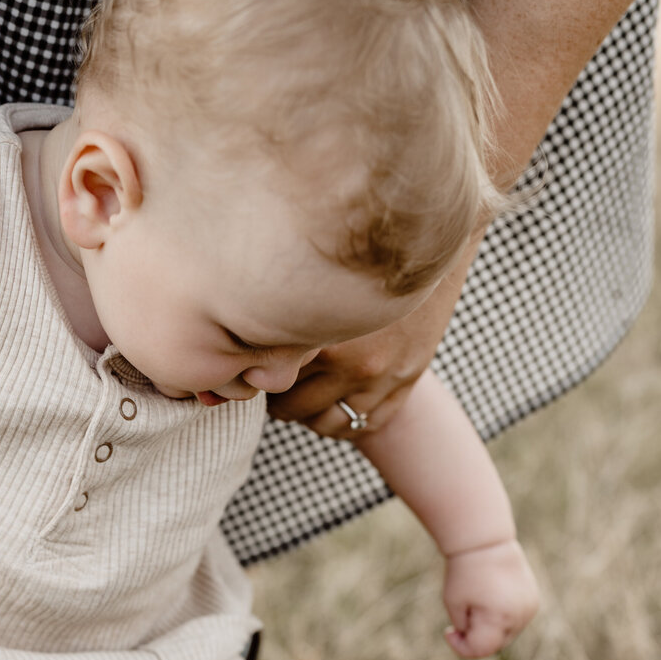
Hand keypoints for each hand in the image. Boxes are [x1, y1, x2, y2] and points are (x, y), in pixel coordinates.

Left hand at [266, 246, 475, 439]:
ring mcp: (384, 377)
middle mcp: (355, 364)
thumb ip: (280, 313)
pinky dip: (344, 424)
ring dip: (309, 416)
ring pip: (329, 424)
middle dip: (278, 399)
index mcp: (323, 339)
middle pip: (295, 408)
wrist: (424, 235)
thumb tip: (236, 340)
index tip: (252, 366)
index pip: (270, 381)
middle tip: (271, 383)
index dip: (255, 375)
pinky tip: (331, 406)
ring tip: (300, 397)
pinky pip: (367, 425)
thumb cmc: (356, 252)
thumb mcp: (311, 277)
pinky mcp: (407, 380)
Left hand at [442, 540, 538, 659]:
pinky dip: (501, 619)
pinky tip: (490, 599)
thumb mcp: (454, 605)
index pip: (481, 650)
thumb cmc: (464, 573)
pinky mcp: (533, 602)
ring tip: (477, 603)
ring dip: (489, 628)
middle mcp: (520, 616)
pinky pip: (514, 622)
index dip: (461, 647)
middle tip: (461, 614)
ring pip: (505, 635)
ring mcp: (529, 610)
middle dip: (475, 637)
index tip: (448, 631)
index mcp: (499, 618)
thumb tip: (478, 644)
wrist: (485, 542)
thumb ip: (465, 631)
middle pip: (494, 645)